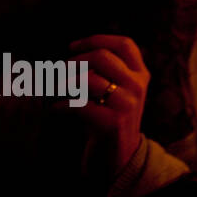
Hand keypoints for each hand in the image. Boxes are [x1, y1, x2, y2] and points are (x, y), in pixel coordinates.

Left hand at [68, 34, 150, 176]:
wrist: (119, 156)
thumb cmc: (110, 117)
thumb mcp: (120, 90)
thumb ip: (108, 71)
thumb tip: (72, 54)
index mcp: (141, 74)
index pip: (124, 44)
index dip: (96, 40)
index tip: (72, 47)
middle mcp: (138, 86)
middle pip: (102, 57)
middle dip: (74, 61)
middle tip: (60, 71)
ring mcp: (128, 104)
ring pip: (88, 79)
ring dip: (64, 83)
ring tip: (55, 89)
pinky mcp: (113, 123)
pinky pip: (78, 105)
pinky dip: (61, 105)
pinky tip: (56, 109)